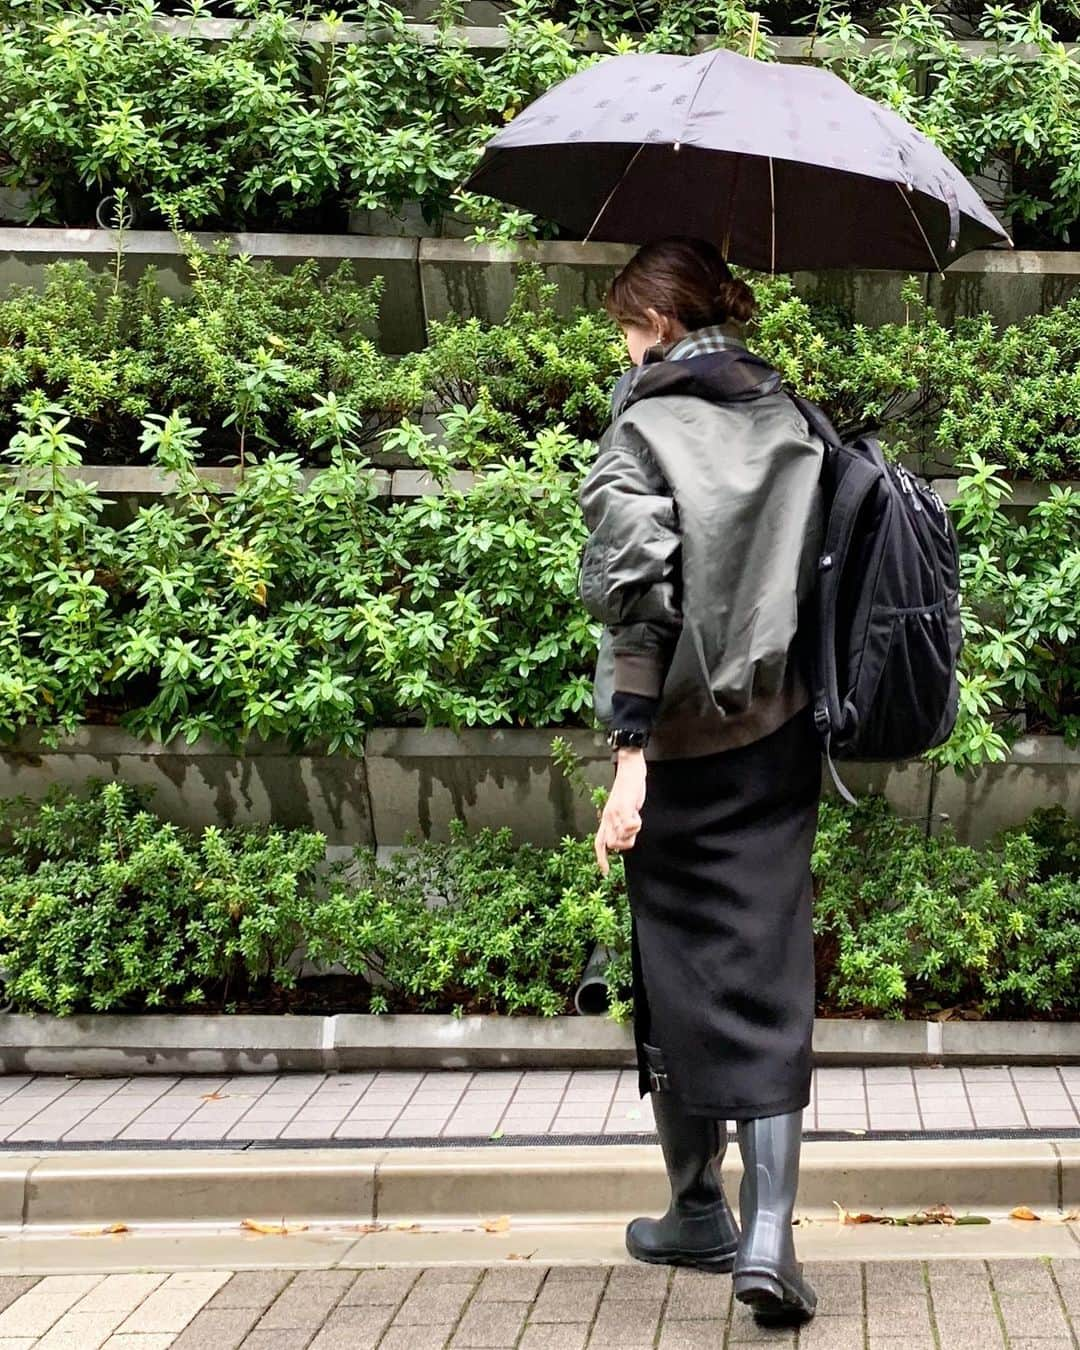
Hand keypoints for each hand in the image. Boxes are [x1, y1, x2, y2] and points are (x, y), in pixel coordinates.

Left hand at [594, 749, 646, 875]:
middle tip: (633, 829)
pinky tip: (637, 811)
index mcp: (606, 819)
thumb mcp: (622, 809)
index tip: (605, 872)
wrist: (630, 770)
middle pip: (614, 845)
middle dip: (626, 843)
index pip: (599, 843)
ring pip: (624, 837)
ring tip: (634, 817)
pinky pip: (632, 826)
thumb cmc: (628, 790)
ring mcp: (615, 814)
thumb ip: (622, 824)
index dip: (601, 859)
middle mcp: (608, 818)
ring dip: (633, 832)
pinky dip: (637, 823)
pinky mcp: (624, 808)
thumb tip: (624, 839)